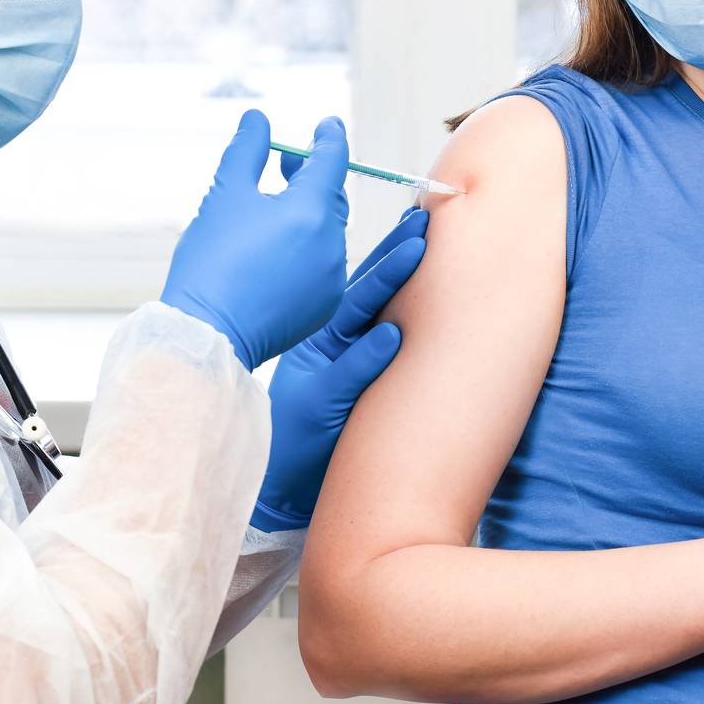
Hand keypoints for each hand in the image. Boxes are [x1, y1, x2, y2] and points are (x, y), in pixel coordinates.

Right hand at [161, 109, 349, 370]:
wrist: (209, 332)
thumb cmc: (211, 260)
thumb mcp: (225, 195)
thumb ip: (247, 150)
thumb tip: (258, 119)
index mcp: (311, 211)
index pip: (332, 160)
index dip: (329, 137)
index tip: (327, 125)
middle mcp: (332, 244)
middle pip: (332, 197)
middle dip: (314, 175)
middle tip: (288, 162)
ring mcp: (333, 278)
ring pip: (328, 232)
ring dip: (310, 213)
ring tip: (277, 205)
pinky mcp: (325, 305)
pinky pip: (324, 265)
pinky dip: (309, 249)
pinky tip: (279, 248)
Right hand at [250, 207, 428, 531]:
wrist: (278, 487)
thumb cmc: (314, 439)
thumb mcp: (341, 389)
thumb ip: (364, 356)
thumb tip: (396, 326)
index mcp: (333, 339)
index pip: (368, 287)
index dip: (392, 253)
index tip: (420, 222)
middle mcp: (327, 347)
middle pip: (364, 289)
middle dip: (394, 251)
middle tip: (425, 217)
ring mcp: (322, 371)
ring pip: (356, 317)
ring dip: (386, 282)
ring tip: (417, 250)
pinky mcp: (321, 404)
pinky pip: (348, 376)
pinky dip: (369, 356)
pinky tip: (393, 333)